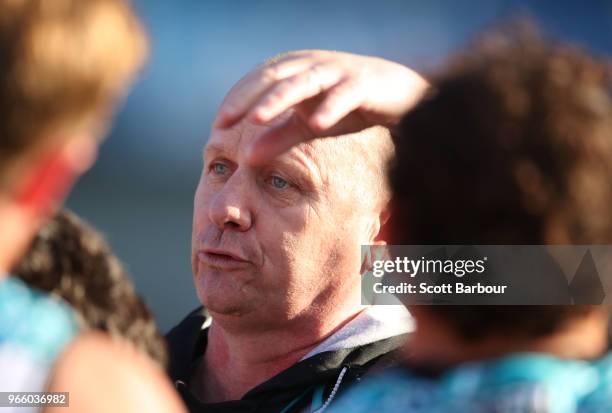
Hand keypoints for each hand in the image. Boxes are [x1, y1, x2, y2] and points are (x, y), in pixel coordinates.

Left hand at [214, 50, 427, 163]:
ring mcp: (338, 72)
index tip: (218, 124)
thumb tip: (245, 159)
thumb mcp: (309, 125)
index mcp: (297, 70)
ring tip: (257, 119)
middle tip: (225, 121)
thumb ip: (278, 138)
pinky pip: (344, 94)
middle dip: (247, 97)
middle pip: (273, 77)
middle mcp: (313, 65)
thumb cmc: (348, 107)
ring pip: (303, 82)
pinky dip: (330, 107)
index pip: (258, 80)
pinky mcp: (363, 83)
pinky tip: (316, 123)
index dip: (237, 99)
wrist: (399, 94)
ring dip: (278, 100)